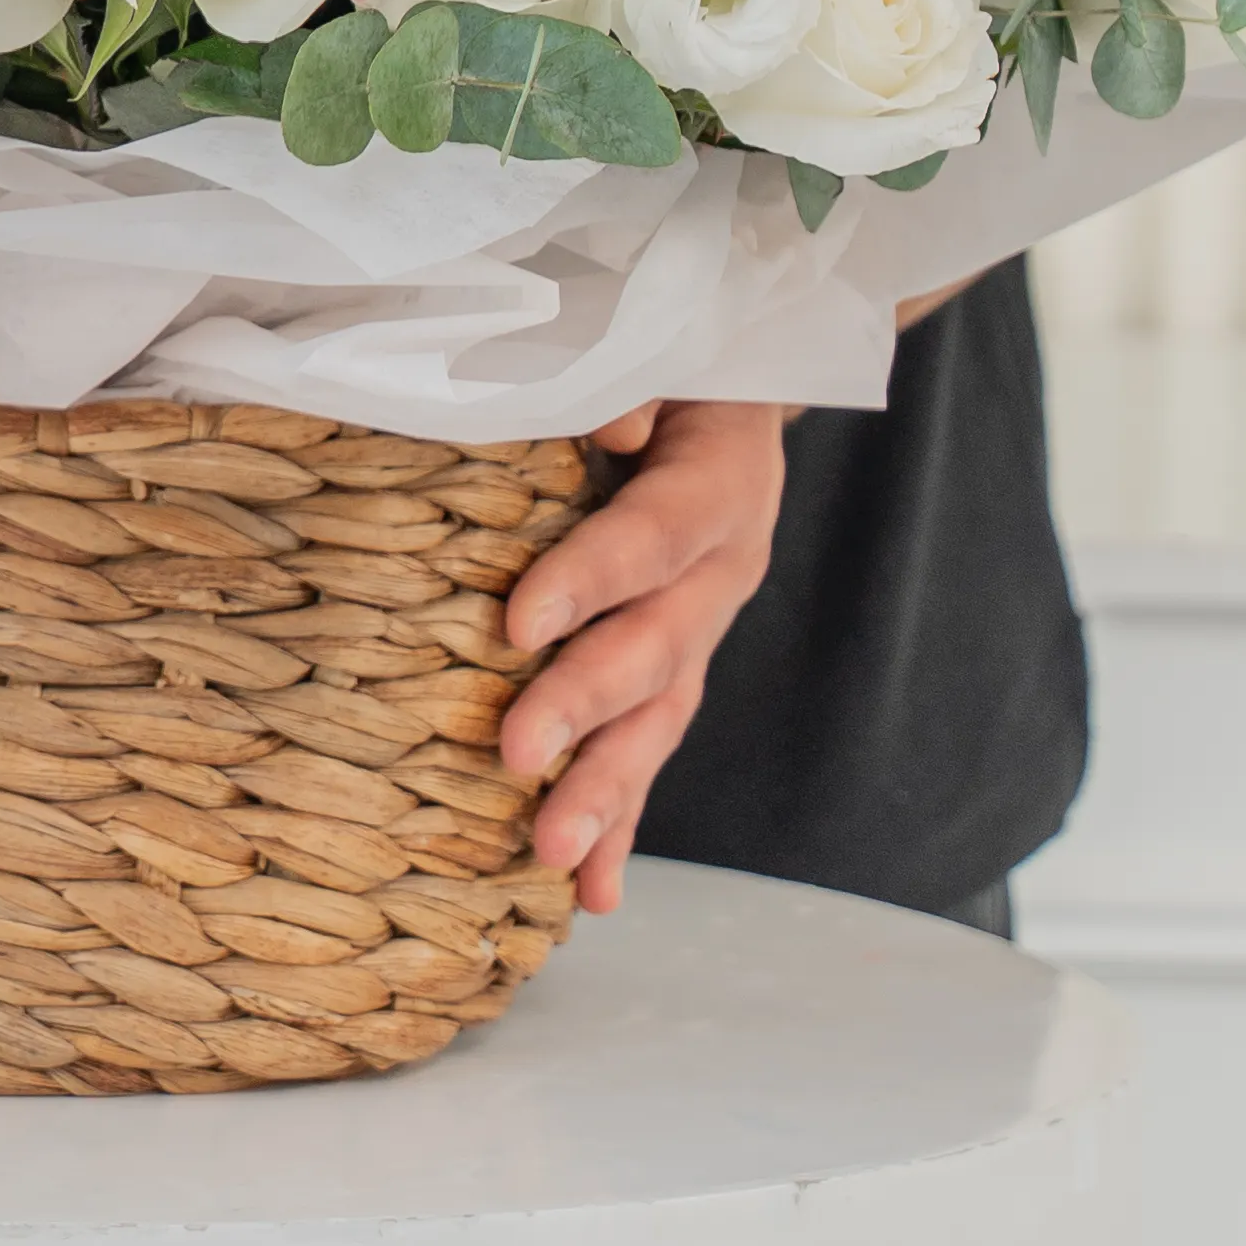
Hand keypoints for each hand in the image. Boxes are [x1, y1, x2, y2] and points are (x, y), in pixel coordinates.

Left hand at [497, 399, 791, 918]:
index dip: (590, 579)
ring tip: (552, 857)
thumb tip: (611, 423)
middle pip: (657, 647)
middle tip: (516, 758)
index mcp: (718, 485)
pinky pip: (654, 755)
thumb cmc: (669, 368)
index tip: (516, 623)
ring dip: (608, 793)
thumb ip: (629, 380)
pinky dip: (625, 825)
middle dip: (585, 708)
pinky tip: (591, 893)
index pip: (651, 536)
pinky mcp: (681, 673)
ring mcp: (705, 631)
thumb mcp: (661, 352)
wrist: (729, 402)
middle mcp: (722, 571)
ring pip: (661, 720)